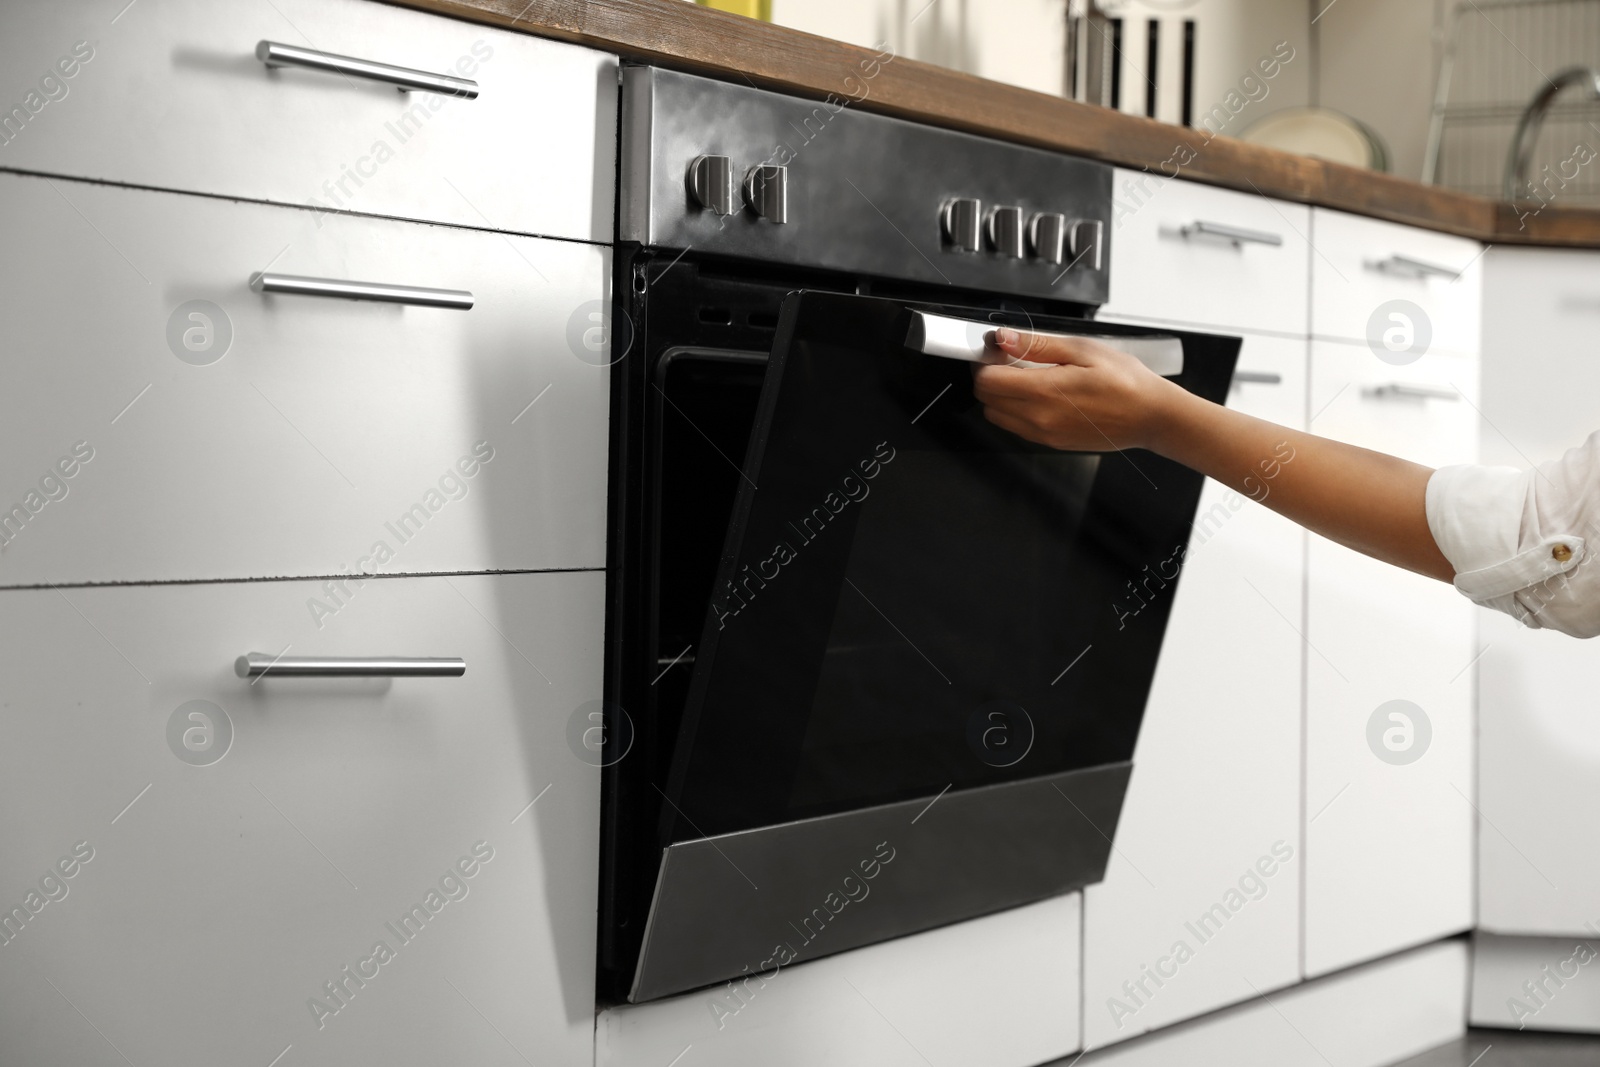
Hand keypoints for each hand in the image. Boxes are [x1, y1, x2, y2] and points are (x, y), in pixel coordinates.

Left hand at [971, 327, 1182, 450]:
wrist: (1151, 416)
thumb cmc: (1126, 381)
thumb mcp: (1082, 350)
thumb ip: (1037, 345)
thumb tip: (1004, 339)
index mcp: (1045, 392)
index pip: (987, 381)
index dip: (985, 361)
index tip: (995, 349)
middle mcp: (1039, 418)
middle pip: (986, 400)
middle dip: (989, 377)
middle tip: (1008, 359)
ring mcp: (1044, 435)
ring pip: (997, 416)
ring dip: (1000, 395)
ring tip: (1025, 376)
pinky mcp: (1052, 443)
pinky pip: (1017, 428)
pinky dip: (1016, 410)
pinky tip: (1038, 394)